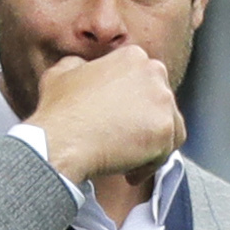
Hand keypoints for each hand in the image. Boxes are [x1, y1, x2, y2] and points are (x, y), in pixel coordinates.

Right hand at [26, 47, 185, 185]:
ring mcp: (163, 101)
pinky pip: (166, 152)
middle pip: (161, 106)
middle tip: (124, 142)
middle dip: (144, 126)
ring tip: (127, 159)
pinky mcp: (165, 130)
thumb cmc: (60, 111)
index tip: (119, 122)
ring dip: (150, 146)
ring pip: (169, 129)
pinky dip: (149, 166)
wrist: (60, 141)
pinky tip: (128, 171)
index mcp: (133, 57)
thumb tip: (83, 67)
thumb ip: (81, 65)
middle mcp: (153, 73)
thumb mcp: (63, 72)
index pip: (146, 84)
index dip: (133, 107)